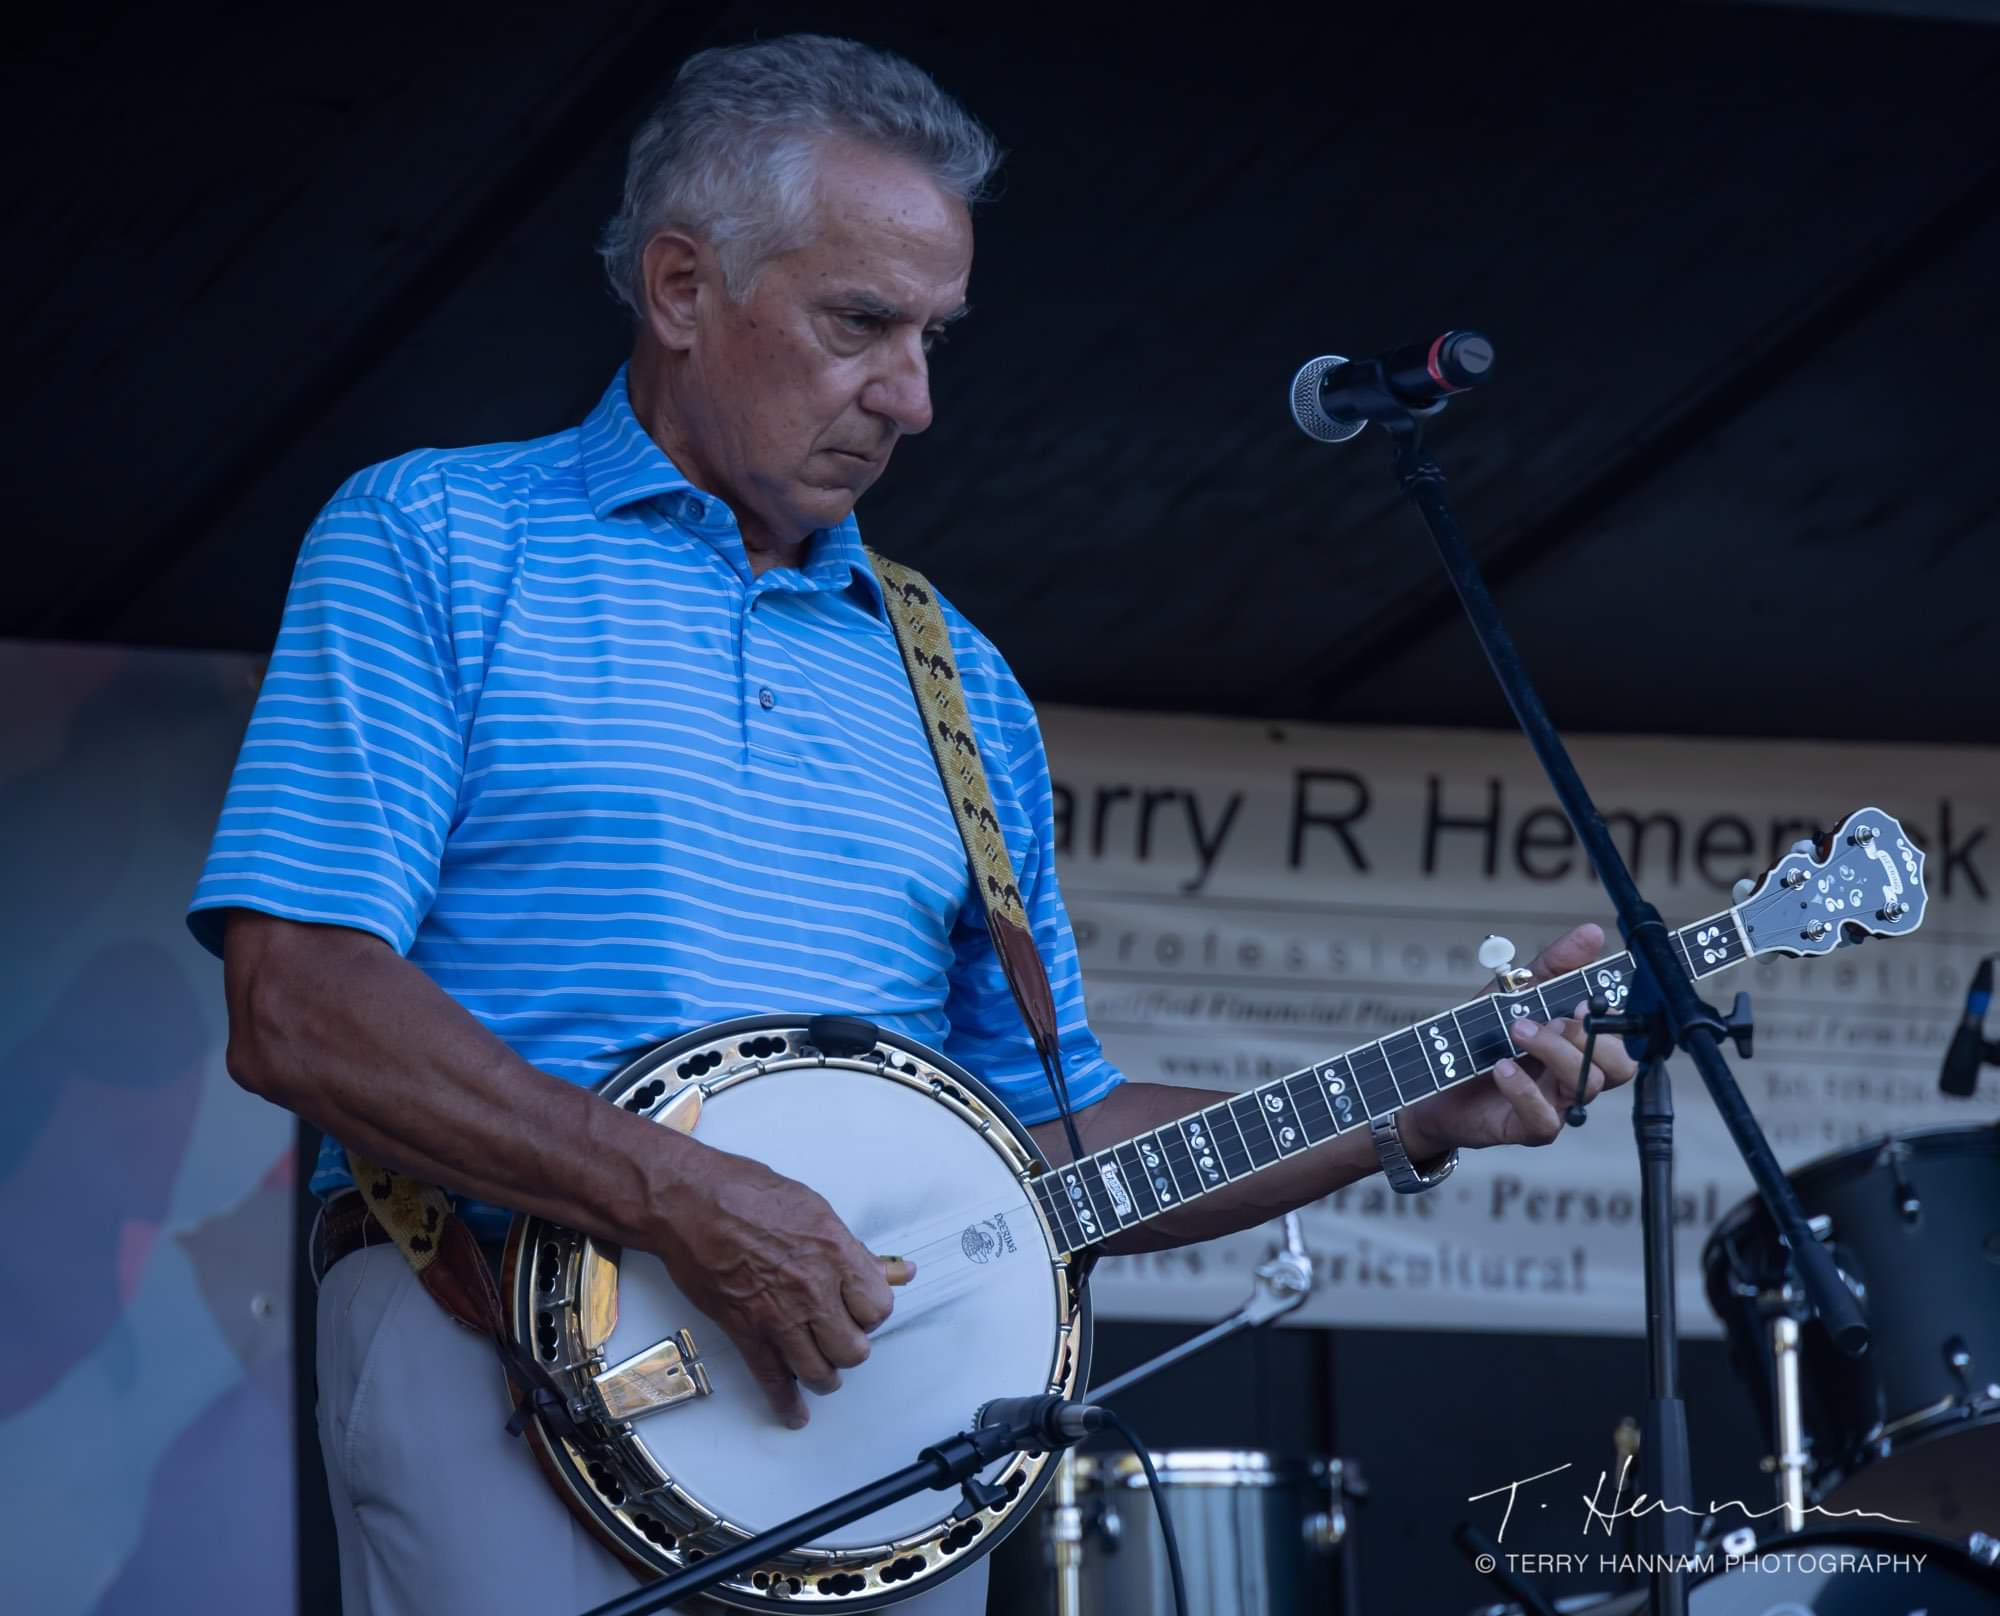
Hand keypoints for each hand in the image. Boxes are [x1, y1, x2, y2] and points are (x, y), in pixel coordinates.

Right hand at [649, 1145, 911, 1428]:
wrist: (690, 1202)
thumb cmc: (745, 1192)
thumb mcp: (814, 1209)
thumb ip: (854, 1249)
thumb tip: (894, 1269)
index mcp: (836, 1253)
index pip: (878, 1307)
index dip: (873, 1312)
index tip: (863, 1309)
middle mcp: (812, 1290)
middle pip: (854, 1348)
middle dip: (850, 1346)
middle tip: (842, 1336)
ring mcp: (778, 1315)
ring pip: (820, 1372)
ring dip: (826, 1376)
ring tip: (824, 1371)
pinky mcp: (745, 1331)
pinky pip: (773, 1379)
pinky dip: (785, 1403)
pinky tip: (794, 1413)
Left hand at [1400, 923, 1640, 1155]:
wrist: (1432, 1079)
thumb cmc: (1481, 1037)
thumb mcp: (1514, 992)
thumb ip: (1554, 964)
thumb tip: (1592, 933)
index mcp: (1579, 1042)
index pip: (1622, 1035)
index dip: (1618, 1019)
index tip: (1589, 999)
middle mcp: (1575, 1074)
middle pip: (1620, 1066)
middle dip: (1592, 1038)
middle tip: (1556, 1018)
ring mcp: (1557, 1104)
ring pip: (1586, 1085)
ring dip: (1554, 1052)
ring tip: (1517, 1030)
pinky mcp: (1529, 1128)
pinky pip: (1545, 1119)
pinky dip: (1524, 1089)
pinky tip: (1502, 1066)